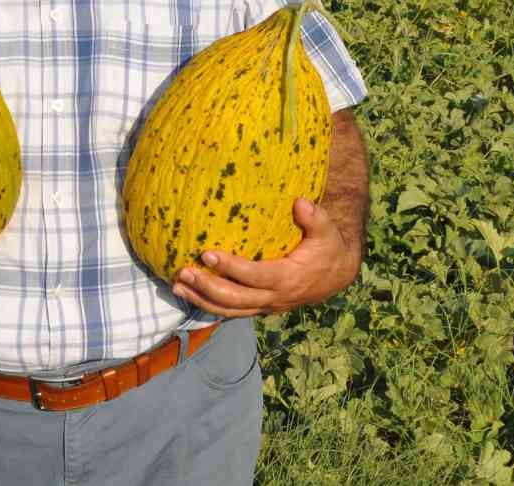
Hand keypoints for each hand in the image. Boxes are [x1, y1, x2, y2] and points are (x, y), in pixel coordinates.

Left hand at [170, 198, 359, 316]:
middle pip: (234, 299)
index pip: (254, 276)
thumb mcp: (327, 231)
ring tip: (177, 286)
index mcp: (287, 279)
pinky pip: (232, 310)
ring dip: (202, 299)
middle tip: (183, 272)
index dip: (230, 268)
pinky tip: (190, 295)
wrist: (336, 274)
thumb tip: (299, 203)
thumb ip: (315, 217)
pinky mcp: (260, 306)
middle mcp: (274, 298)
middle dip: (206, 287)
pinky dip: (210, 305)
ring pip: (229, 310)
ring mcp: (266, 305)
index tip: (207, 254)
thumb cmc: (328, 247)